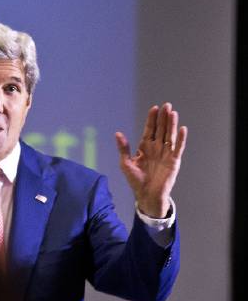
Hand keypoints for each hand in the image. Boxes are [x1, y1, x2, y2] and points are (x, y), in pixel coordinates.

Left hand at [116, 102, 186, 217]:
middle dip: (163, 118)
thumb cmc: (136, 180)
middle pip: (161, 130)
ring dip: (172, 125)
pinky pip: (178, 148)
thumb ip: (123, 148)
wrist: (146, 195)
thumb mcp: (126, 163)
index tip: (154, 108)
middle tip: (166, 105)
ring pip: (169, 136)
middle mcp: (156, 148)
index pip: (149, 130)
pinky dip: (180, 139)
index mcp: (145, 147)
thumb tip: (118, 133)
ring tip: (173, 113)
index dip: (151, 120)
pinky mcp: (173, 161)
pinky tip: (182, 129)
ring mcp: (165, 154)